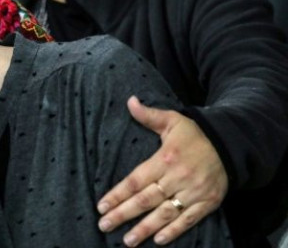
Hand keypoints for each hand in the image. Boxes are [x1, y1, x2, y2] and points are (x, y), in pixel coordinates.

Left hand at [97, 96, 227, 246]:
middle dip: (123, 214)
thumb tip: (130, 101)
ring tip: (127, 241)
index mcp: (165, 159)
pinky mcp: (207, 203)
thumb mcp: (172, 120)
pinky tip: (158, 240)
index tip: (102, 206)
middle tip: (104, 225)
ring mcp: (193, 193)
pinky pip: (188, 220)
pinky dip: (174, 232)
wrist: (231, 144)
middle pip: (146, 200)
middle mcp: (177, 178)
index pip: (135, 180)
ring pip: (165, 214)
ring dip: (145, 228)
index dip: (117, 195)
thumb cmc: (194, 134)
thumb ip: (149, 115)